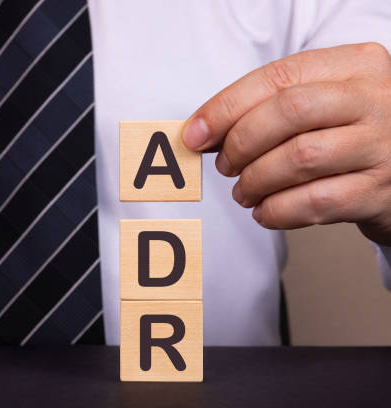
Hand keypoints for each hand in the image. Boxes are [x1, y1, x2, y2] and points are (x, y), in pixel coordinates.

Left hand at [181, 43, 390, 244]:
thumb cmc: (346, 133)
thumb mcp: (317, 105)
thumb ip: (265, 109)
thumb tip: (201, 132)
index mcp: (354, 65)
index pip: (278, 77)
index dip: (226, 107)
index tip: (195, 134)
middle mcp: (375, 99)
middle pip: (289, 112)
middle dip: (242, 143)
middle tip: (225, 165)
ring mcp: (383, 145)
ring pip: (301, 158)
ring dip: (256, 180)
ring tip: (244, 191)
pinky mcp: (380, 192)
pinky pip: (316, 202)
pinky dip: (278, 210)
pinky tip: (266, 211)